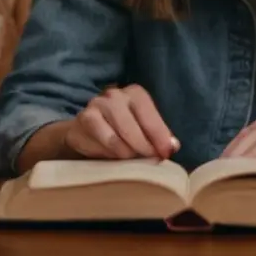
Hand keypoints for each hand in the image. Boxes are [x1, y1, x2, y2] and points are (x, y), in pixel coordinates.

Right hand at [64, 85, 179, 160]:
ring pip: (115, 139)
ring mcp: (96, 105)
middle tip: (148, 161)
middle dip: (143, 149)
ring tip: (130, 160)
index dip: (159, 137)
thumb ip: (159, 136)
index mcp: (135, 94)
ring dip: (126, 154)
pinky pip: (100, 144)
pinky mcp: (83, 120)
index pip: (150, 116)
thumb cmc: (123, 130)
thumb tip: (173, 146)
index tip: (165, 154)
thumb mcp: (144, 129)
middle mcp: (115, 95)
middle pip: (132, 128)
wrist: (88, 130)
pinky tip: (112, 156)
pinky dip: (109, 154)